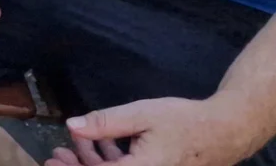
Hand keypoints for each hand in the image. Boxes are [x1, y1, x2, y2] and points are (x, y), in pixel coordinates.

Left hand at [47, 96, 248, 165]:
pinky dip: (112, 163)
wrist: (224, 132)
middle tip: (57, 154)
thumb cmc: (184, 121)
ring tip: (75, 144)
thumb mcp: (141, 115)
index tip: (52, 161)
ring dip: (93, 164)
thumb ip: (106, 123)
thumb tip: (71, 125)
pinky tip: (103, 144)